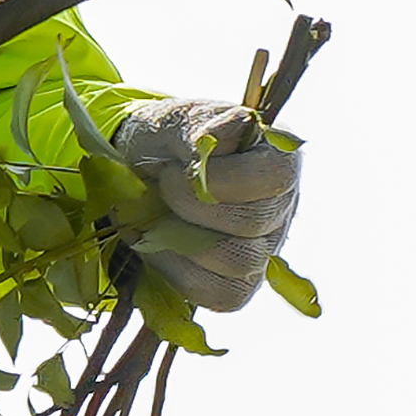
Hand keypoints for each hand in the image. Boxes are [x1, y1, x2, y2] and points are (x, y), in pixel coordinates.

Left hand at [112, 98, 302, 312]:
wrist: (135, 175)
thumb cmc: (164, 142)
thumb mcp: (176, 120)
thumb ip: (200, 127)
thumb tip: (220, 138)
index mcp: (278, 158)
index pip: (273, 177)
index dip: (219, 180)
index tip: (173, 170)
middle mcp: (281, 207)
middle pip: (255, 224)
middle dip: (192, 209)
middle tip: (159, 190)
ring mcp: (264, 249)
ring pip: (241, 263)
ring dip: (184, 242)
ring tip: (155, 220)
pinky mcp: (241, 284)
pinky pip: (223, 296)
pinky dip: (180, 275)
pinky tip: (158, 249)